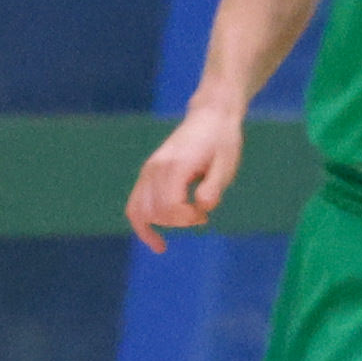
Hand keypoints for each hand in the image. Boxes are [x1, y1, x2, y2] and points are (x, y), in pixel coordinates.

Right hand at [128, 101, 249, 251]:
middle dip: (178, 221)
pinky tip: (157, 242)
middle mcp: (155, 168)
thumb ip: (214, 187)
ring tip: (184, 222)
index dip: (187, 218)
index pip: (170, 206)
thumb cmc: (222, 143)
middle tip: (201, 214)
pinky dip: (142, 224)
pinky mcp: (148, 174)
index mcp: (174, 166)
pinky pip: (135, 205)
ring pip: (138, 211)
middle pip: (155, 212)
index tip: (205, 214)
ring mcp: (148, 170)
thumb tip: (203, 207)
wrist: (210, 118)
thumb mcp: (227, 165)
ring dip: (161, 225)